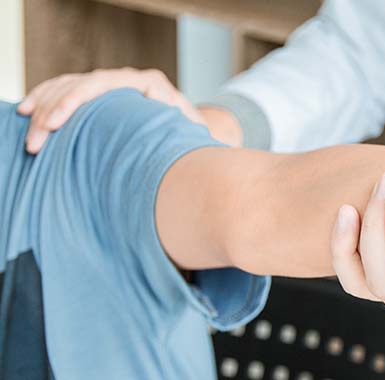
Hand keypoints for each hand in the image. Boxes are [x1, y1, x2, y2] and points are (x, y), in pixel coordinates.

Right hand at [17, 67, 202, 152]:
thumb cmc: (191, 141)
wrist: (192, 137)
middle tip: (36, 139)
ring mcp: (113, 86)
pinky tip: (27, 111)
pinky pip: (67, 90)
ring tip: (28, 130)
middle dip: (53, 109)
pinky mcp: (102, 97)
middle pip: (81, 84)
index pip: (104, 82)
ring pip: (70, 85)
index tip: (54, 124)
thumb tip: (166, 136)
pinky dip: (46, 98)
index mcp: (150, 83)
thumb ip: (178, 134)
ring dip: (44, 105)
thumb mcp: (189, 138)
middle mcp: (128, 79)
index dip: (75, 100)